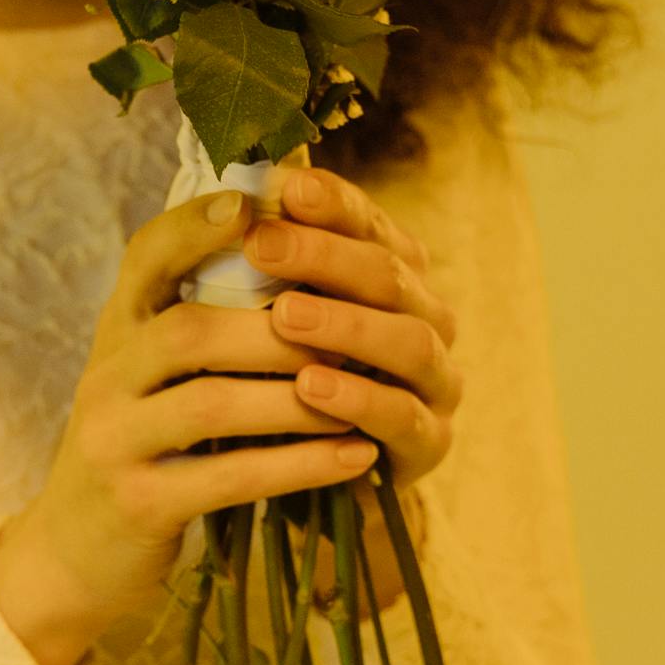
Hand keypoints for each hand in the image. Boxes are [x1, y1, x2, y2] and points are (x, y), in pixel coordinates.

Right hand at [0, 187, 379, 664]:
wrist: (73, 556)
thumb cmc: (139, 447)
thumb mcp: (149, 374)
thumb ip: (200, 320)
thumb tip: (289, 249)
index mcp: (116, 331)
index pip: (147, 257)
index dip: (198, 225)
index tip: (257, 204)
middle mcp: (104, 376)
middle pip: (191, 330)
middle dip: (280, 329)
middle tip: (351, 332)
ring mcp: (114, 442)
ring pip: (212, 405)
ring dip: (299, 400)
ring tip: (363, 395)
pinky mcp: (137, 505)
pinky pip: (227, 478)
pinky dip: (299, 466)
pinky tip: (355, 457)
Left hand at [243, 162, 461, 592]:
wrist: (292, 478)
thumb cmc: (270, 378)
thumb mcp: (255, 315)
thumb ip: (255, 261)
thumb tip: (231, 189)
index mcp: (390, 273)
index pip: (370, 224)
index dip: (332, 203)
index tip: (283, 187)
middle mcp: (425, 318)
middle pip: (390, 275)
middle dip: (326, 256)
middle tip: (264, 245)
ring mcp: (434, 383)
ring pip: (409, 342)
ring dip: (347, 326)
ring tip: (284, 317)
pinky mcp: (428, 444)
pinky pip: (404, 417)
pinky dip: (359, 401)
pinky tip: (311, 388)